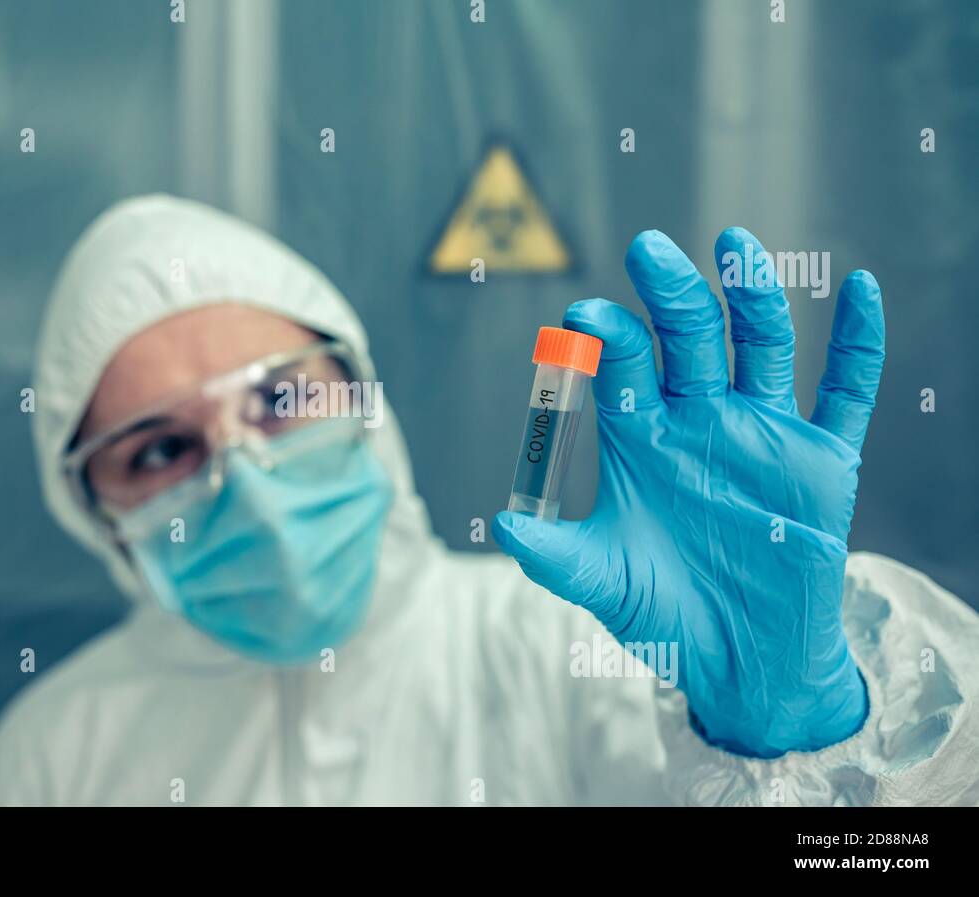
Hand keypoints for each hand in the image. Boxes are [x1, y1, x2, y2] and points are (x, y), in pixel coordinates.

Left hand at [493, 228, 883, 757]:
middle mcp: (701, 419)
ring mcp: (762, 433)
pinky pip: (845, 393)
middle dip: (670, 294)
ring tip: (734, 244)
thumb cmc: (663, 610)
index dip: (607, 336)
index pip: (623, 366)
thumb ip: (556, 555)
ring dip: (752, 296)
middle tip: (647, 250)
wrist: (739, 658)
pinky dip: (857, 343)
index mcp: (644, 435)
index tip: (582, 315)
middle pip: (688, 338)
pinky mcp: (820, 461)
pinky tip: (861, 289)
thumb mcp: (604, 582)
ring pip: (762, 348)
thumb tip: (502, 526)